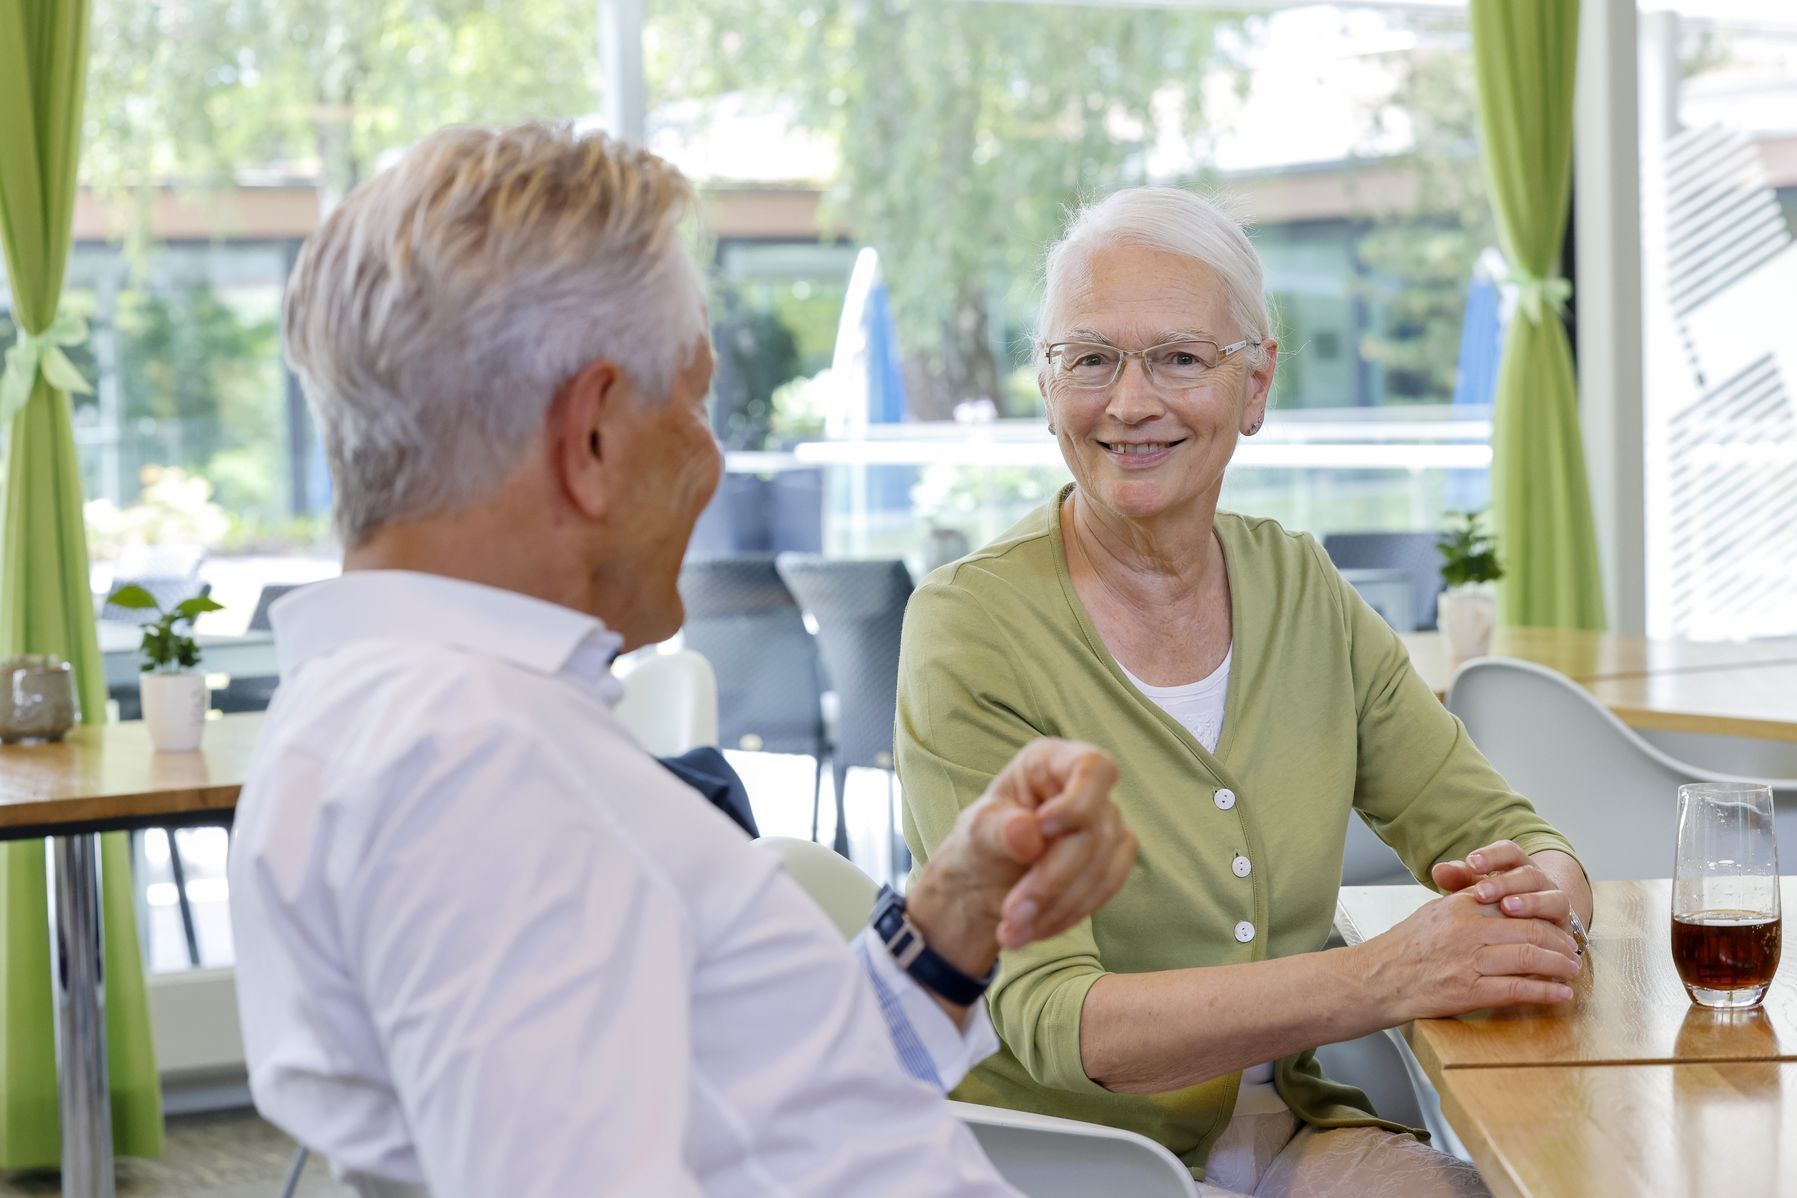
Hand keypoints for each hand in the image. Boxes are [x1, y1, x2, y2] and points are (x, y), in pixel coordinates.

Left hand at [907, 739, 1134, 979]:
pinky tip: (1036, 929)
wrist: (986, 881)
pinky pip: (1105, 889)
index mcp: (1051, 762)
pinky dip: (1069, 914)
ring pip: (1101, 867)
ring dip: (1057, 907)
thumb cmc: (981, 841)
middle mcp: (1087, 788)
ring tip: (1013, 932)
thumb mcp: (975, 833)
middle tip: (1012, 913)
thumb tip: (1028, 833)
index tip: (1043, 829)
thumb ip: (998, 829)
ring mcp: (1106, 824)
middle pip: (1093, 831)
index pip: (1091, 768)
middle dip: (1051, 879)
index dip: (1077, 801)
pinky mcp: (1113, 859)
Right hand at [1359, 889, 1580, 1020]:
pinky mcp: (1470, 991)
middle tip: (1571, 950)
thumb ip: (1465, 904)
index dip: (1541, 914)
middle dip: (1559, 941)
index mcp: (1460, 908)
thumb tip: (1494, 900)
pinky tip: (1560, 993)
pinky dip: (1545, 991)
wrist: (1377, 980)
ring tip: (1572, 970)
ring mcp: (1470, 961)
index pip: (1513, 904)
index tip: (1555, 924)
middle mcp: (1468, 931)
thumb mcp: (1432, 913)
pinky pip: (1518, 989)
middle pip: (1530, 930)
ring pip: (1529, 957)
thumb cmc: (1402, 948)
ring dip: (1559, 965)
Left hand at [1431, 840, 1573, 927]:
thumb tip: (1438, 870)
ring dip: (1530, 902)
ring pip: (1551, 897)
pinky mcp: (1564, 928)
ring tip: (1508, 908)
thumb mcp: (1475, 891)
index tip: (1472, 862)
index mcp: (1516, 866)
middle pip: (1529, 873)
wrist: (1526, 932)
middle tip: (1483, 891)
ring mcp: (1555, 903)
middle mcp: (1539, 881)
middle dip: (1506, 882)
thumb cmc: (1493, 905)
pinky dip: (1549, 930)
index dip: (1493, 856)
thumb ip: (1458, 879)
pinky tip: (1531, 936)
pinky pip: (1562, 926)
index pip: (1509, 852)